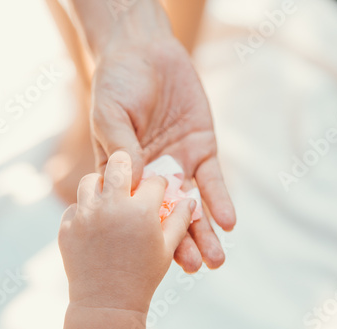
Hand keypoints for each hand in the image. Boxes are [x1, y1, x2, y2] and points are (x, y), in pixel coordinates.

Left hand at [59, 151, 194, 328]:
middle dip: (126, 163)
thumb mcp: (166, 248)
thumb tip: (191, 200)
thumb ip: (181, 220)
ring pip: (90, 180)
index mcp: (142, 210)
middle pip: (120, 165)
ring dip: (100, 184)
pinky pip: (75, 206)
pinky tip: (93, 219)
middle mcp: (112, 206)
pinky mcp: (67, 226)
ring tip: (107, 194)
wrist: (106, 303)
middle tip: (128, 168)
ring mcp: (86, 215)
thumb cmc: (143, 276)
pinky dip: (84, 209)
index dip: (159, 183)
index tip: (158, 187)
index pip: (155, 181)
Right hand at [90, 36, 235, 272]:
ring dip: (204, 232)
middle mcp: (152, 176)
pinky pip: (212, 179)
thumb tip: (137, 184)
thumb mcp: (109, 115)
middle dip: (180, 243)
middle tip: (195, 268)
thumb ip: (122, 148)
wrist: (144, 52)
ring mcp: (178, 165)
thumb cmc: (117, 83)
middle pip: (166, 216)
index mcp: (124, 174)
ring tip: (215, 259)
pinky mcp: (201, 150)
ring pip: (192, 206)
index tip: (153, 260)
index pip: (134, 211)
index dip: (144, 235)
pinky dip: (219, 200)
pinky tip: (226, 221)